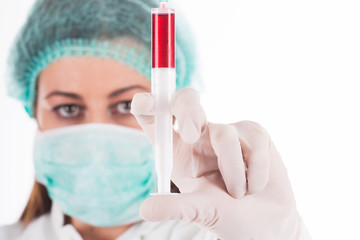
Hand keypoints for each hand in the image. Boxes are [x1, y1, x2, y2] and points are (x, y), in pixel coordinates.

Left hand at [131, 88, 300, 239]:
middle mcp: (198, 134)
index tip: (143, 103)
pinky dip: (256, 172)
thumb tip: (145, 210)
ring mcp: (226, 130)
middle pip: (186, 101)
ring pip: (225, 134)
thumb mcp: (197, 211)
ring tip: (238, 194)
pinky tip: (255, 186)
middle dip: (187, 112)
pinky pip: (254, 143)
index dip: (147, 105)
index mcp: (176, 149)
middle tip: (192, 134)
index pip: (155, 118)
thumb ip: (175, 207)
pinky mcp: (253, 133)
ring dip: (234, 172)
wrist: (263, 221)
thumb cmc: (224, 213)